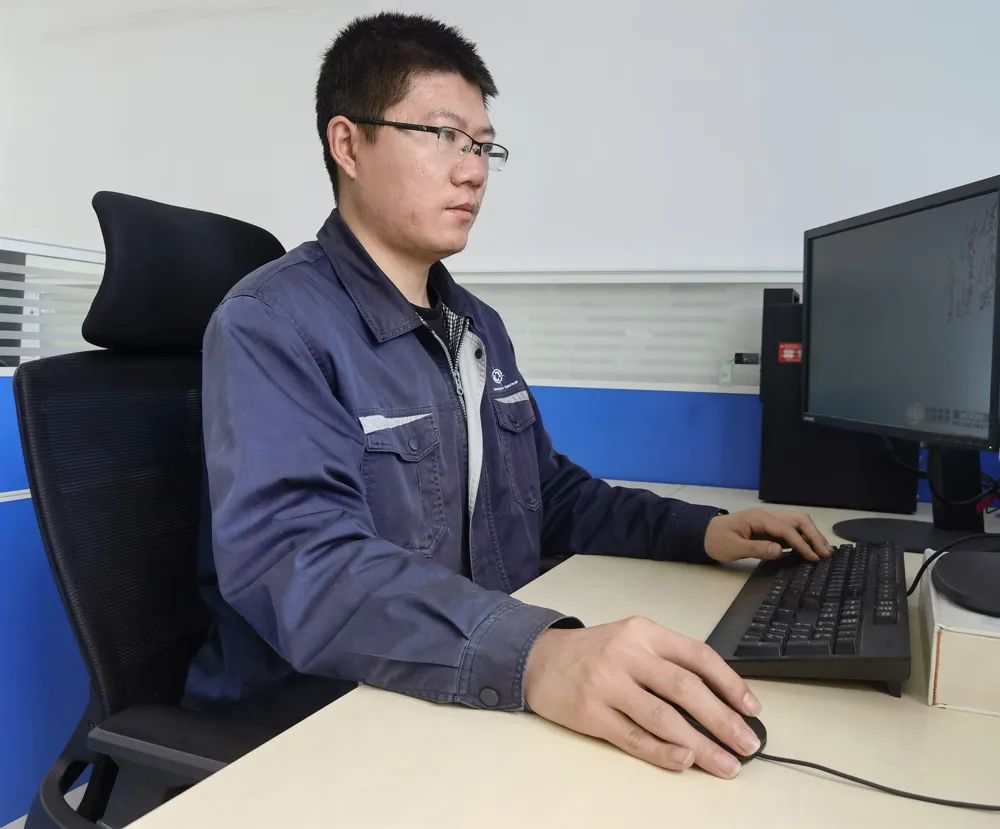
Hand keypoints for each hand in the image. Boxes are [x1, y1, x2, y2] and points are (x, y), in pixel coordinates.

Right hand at [524, 617, 762, 778]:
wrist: (538, 658)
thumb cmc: (595, 652)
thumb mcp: (632, 641)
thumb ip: (668, 662)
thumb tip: (719, 702)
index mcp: (644, 632)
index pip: (697, 655)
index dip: (730, 683)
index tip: (752, 709)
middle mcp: (627, 654)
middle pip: (685, 688)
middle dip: (723, 720)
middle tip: (747, 745)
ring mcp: (607, 684)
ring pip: (663, 718)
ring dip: (700, 745)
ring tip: (725, 765)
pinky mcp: (590, 713)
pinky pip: (633, 737)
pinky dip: (662, 752)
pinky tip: (684, 761)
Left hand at [704, 508, 832, 562]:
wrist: (703, 535)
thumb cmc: (715, 540)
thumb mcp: (733, 547)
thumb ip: (757, 549)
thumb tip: (780, 551)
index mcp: (758, 518)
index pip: (786, 528)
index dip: (801, 543)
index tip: (813, 556)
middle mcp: (766, 517)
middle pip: (797, 521)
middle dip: (813, 536)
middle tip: (826, 553)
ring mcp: (768, 523)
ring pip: (796, 525)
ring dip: (811, 537)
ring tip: (824, 552)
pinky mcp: (768, 531)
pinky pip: (790, 532)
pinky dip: (803, 540)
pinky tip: (810, 551)